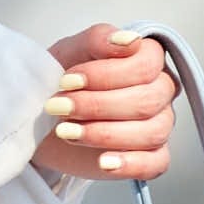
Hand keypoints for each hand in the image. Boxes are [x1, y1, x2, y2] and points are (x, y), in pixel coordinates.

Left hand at [33, 25, 175, 181]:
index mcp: (147, 61)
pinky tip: (103, 162)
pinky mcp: (152, 158)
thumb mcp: (70, 52)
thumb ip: (98, 39)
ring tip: (66, 132)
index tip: (68, 80)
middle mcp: (159, 93)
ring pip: (151, 133)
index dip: (107, 75)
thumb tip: (130, 40)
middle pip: (147, 101)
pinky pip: (154, 164)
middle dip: (99, 106)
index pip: (146, 65)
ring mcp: (158, 127)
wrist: (44, 119)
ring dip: (105, 133)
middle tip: (60, 107)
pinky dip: (129, 164)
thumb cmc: (62, 82)